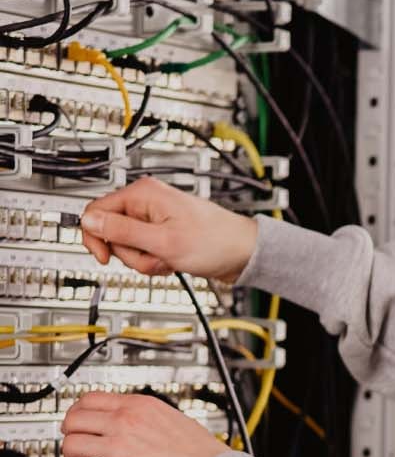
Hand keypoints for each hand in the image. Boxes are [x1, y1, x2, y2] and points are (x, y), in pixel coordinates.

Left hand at [61, 392, 229, 456]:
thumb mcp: (178, 423)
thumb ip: (151, 423)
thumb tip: (139, 432)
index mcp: (142, 407)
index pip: (91, 399)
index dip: (79, 415)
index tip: (81, 427)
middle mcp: (126, 423)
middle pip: (73, 420)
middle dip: (70, 437)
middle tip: (79, 452)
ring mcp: (119, 449)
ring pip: (70, 447)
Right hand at [78, 177, 257, 283]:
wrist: (244, 254)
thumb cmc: (215, 242)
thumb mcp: (162, 241)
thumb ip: (122, 231)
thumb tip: (88, 220)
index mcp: (142, 194)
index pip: (96, 211)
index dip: (95, 237)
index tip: (103, 257)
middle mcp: (146, 203)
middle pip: (112, 233)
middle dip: (131, 253)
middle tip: (155, 256)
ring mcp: (154, 220)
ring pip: (128, 247)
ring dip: (146, 261)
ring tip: (169, 259)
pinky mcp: (162, 234)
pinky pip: (144, 252)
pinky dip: (156, 262)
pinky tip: (173, 262)